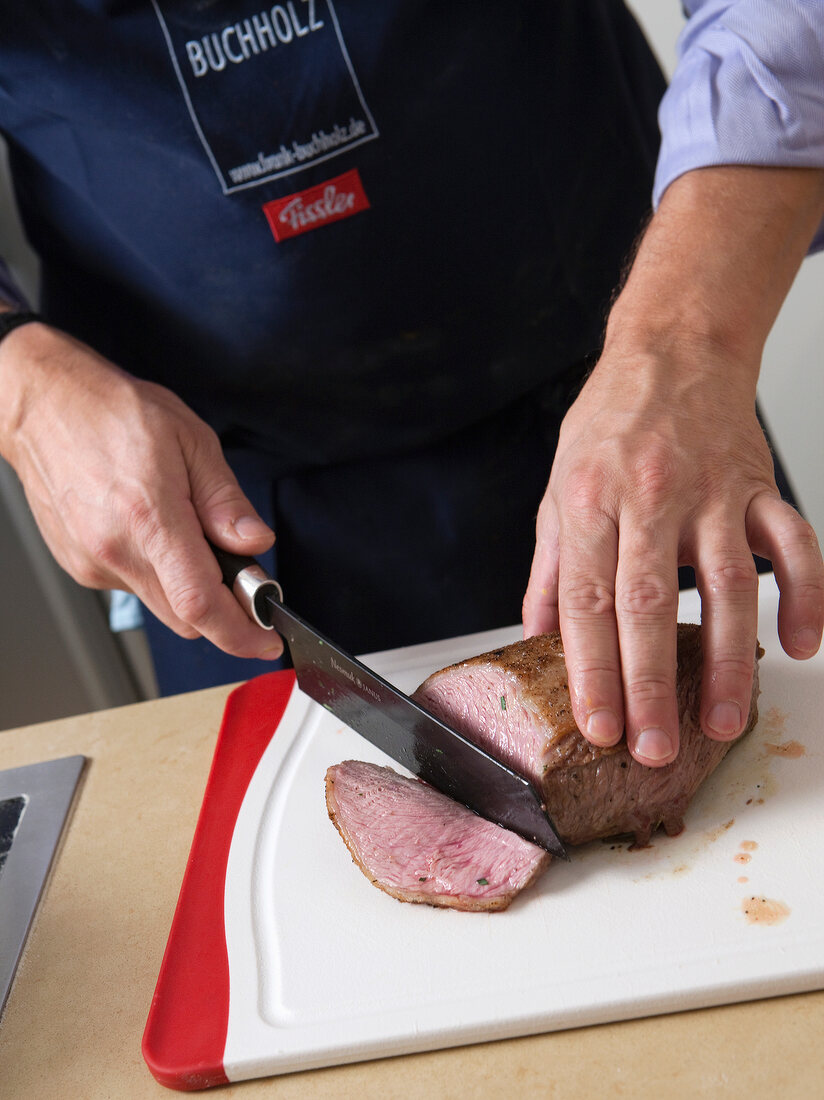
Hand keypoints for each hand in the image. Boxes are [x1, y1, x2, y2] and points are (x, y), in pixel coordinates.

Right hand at [0, 321, 282, 659]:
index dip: (240, 633)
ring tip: (185, 530)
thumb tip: (254, 543)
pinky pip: (134, 586)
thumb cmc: (112, 413)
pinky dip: (157, 572)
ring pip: (161, 604)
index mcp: (149, 517)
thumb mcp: (192, 441)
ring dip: (187, 586)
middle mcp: (115, 549)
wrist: (43, 406)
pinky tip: (151, 529)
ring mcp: (92, 563)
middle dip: (222, 608)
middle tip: (239, 571)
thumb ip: (226, 501)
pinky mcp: (80, 566)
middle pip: (185, 617)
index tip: (265, 643)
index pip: (200, 603)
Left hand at [523, 165, 823, 766]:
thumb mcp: (558, 486)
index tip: (597, 726)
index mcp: (590, 505)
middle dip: (651, 686)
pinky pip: (794, 544)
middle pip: (649, 606)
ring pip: (726, 587)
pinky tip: (800, 643)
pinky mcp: (759, 486)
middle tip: (654, 748)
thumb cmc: (610, 421)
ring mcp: (711, 494)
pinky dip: (804, 593)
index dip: (591, 670)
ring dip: (728, 660)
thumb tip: (533, 630)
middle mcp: (648, 501)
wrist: (672, 348)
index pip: (587, 604)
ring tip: (724, 721)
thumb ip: (547, 564)